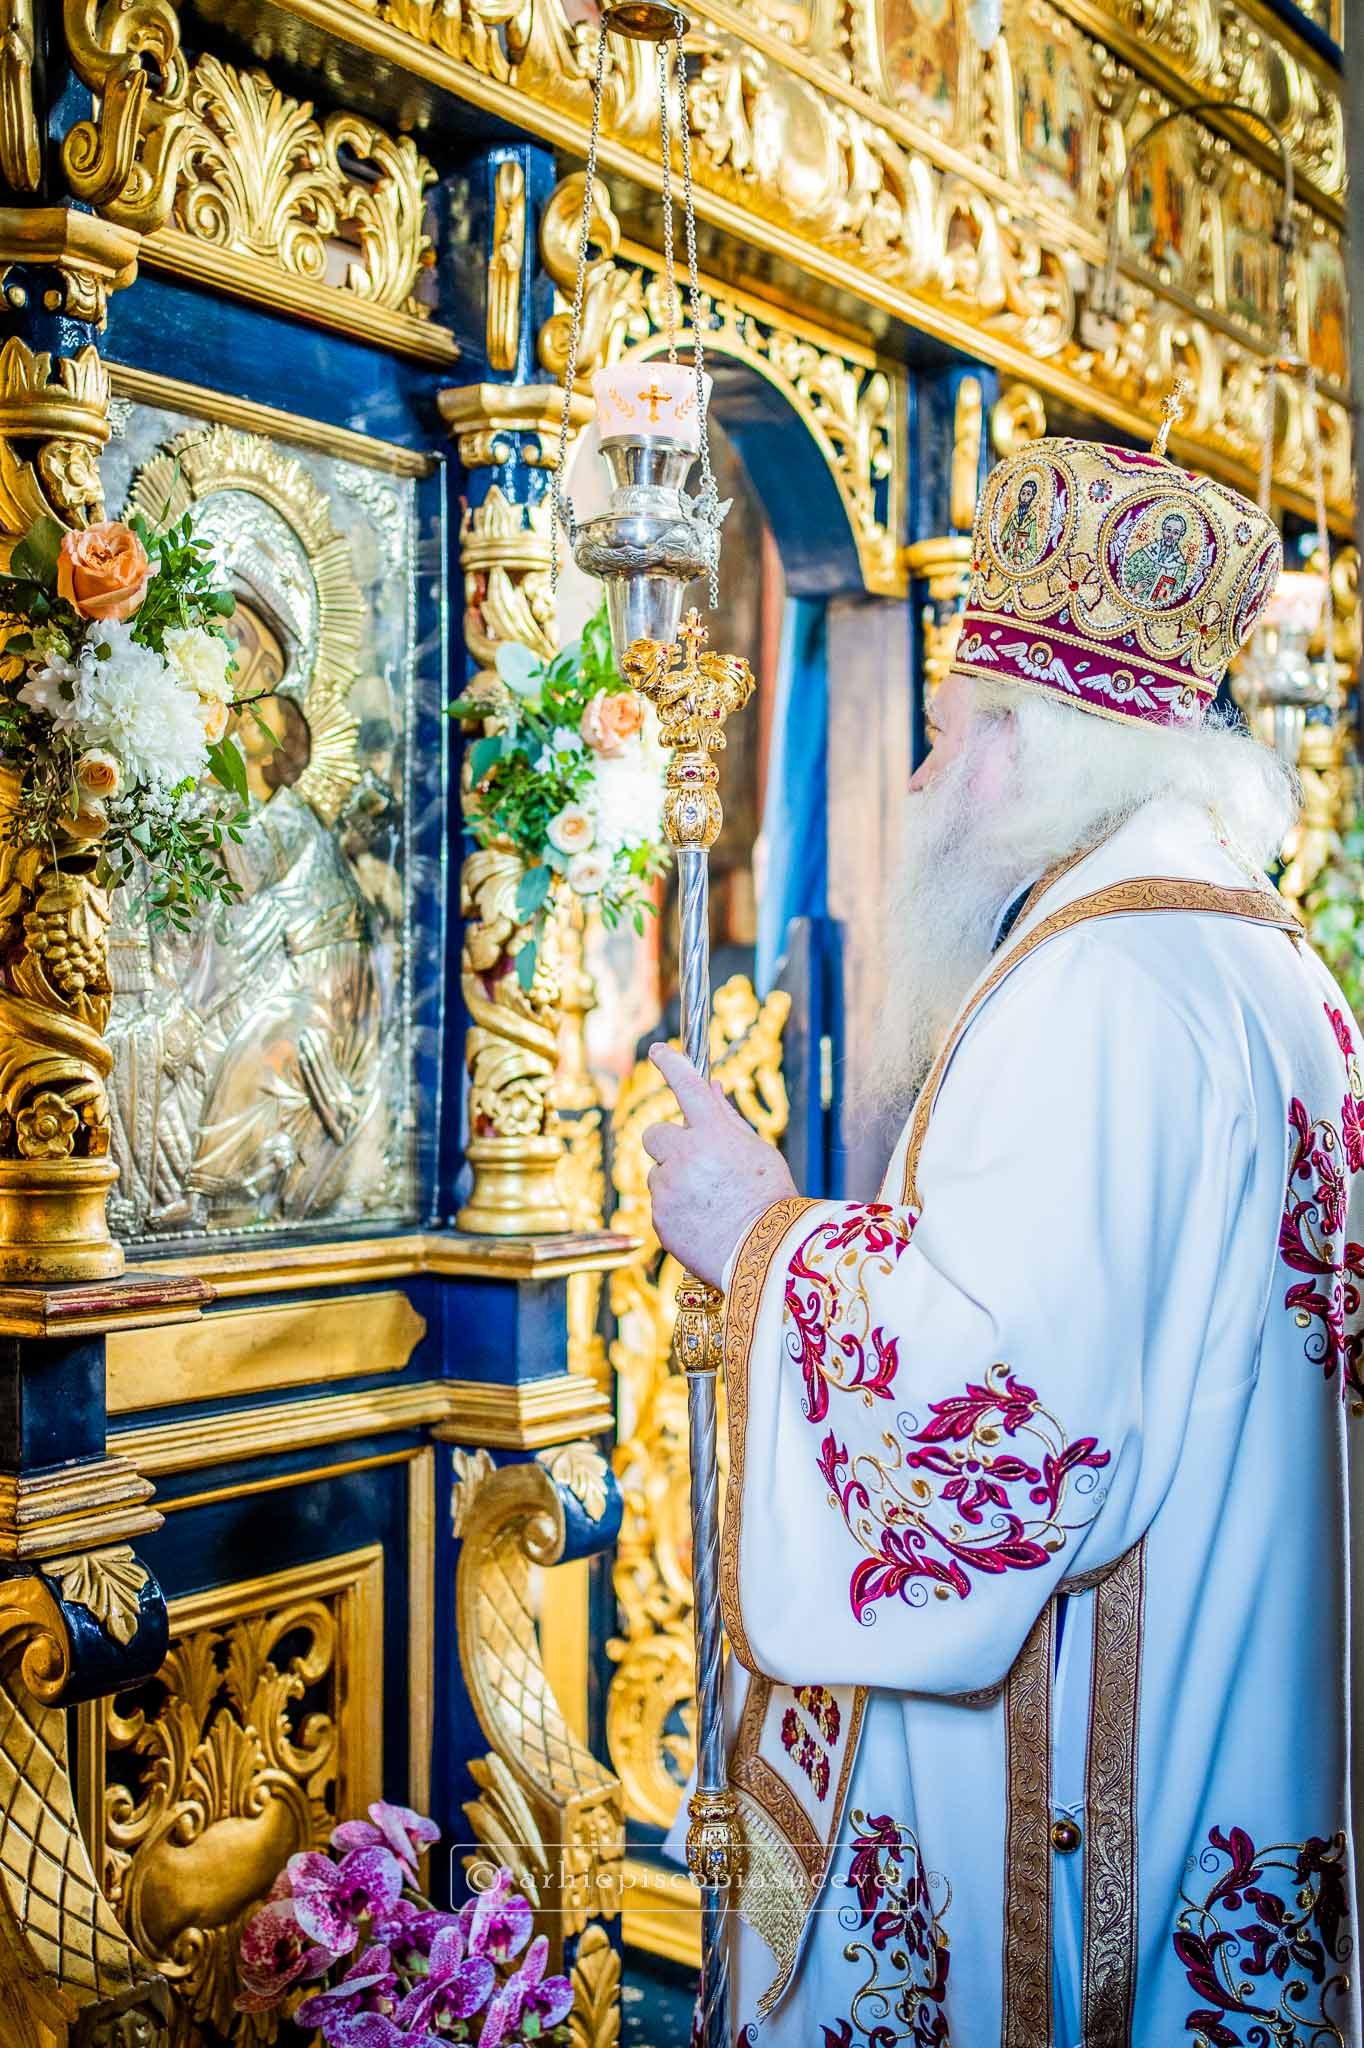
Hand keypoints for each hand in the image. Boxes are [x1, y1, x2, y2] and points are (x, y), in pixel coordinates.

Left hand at [643, 1043, 798, 1287]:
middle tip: (693, 1163)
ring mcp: (668, 1187)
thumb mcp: (757, 1151)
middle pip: (655, 1134)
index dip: (670, 1064)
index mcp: (714, 1133)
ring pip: (657, 1174)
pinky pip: (660, 1204)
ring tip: (709, 1204)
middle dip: (668, 1146)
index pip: (686, 1085)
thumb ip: (728, 1118)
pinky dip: (675, 1211)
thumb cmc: (769, 1200)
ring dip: (675, 1182)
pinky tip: (703, 1223)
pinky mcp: (659, 1217)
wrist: (765, 1256)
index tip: (658, 1051)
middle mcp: (686, 1154)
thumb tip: (711, 1086)